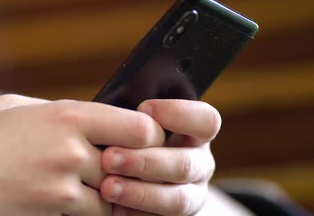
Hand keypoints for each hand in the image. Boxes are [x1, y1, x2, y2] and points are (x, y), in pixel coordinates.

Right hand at [0, 94, 165, 215]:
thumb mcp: (13, 107)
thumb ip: (56, 110)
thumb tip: (86, 117)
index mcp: (66, 115)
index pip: (139, 127)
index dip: (148, 136)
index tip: (142, 140)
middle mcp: (72, 150)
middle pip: (132, 165)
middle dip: (130, 169)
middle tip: (121, 169)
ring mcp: (64, 186)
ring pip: (114, 196)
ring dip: (107, 193)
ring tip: (83, 184)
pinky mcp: (53, 212)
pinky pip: (92, 215)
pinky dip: (87, 211)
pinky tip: (67, 202)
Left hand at [99, 99, 220, 215]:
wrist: (131, 173)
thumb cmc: (130, 136)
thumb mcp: (138, 123)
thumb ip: (136, 119)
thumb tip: (117, 111)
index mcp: (197, 134)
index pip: (206, 120)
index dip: (178, 113)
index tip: (142, 108)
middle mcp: (199, 165)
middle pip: (185, 164)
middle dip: (145, 162)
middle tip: (109, 158)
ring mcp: (191, 195)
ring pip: (177, 200)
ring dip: (139, 193)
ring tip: (107, 188)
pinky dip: (135, 215)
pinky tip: (113, 209)